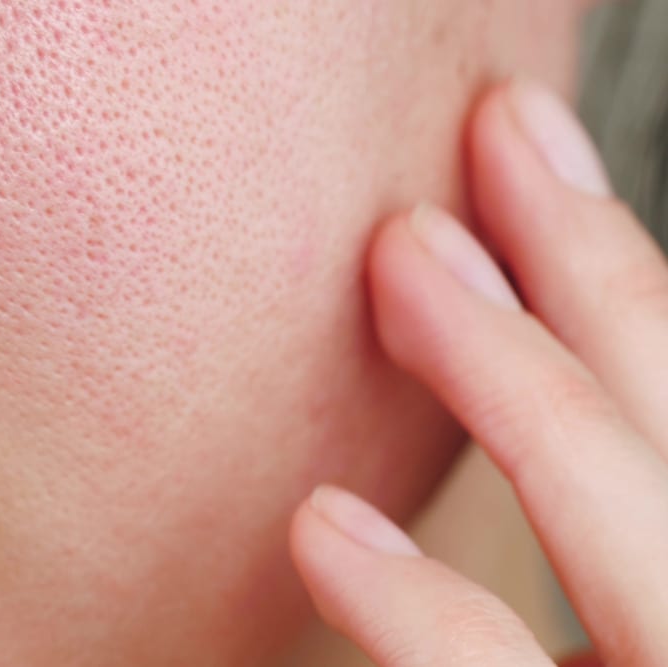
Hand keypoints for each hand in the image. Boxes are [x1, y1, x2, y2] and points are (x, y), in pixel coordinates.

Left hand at [289, 79, 667, 666]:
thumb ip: (593, 496)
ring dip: (509, 368)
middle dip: (586, 263)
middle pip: (657, 414)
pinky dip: (417, 606)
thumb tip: (486, 325)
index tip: (524, 145)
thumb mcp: (623, 587)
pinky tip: (322, 521)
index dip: (604, 262)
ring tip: (405, 260)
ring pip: (608, 505)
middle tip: (492, 136)